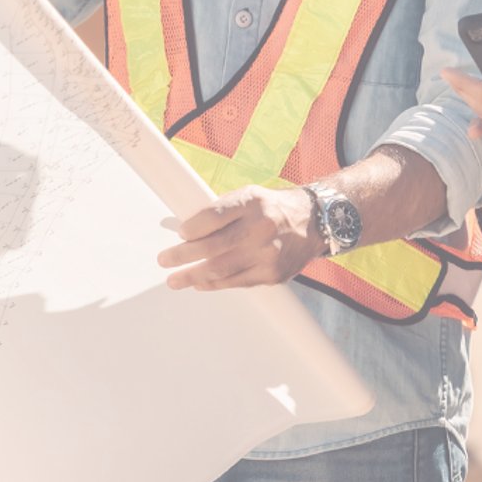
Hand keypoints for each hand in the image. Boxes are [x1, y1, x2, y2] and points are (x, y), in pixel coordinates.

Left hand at [158, 185, 325, 290]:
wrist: (316, 222)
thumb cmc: (275, 209)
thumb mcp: (251, 196)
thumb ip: (222, 212)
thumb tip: (186, 231)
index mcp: (252, 202)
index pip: (213, 216)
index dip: (191, 228)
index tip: (180, 234)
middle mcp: (260, 227)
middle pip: (212, 246)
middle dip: (182, 256)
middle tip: (164, 260)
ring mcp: (267, 253)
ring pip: (221, 270)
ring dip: (192, 276)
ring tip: (175, 280)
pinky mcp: (272, 274)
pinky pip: (236, 282)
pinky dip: (214, 284)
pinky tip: (201, 284)